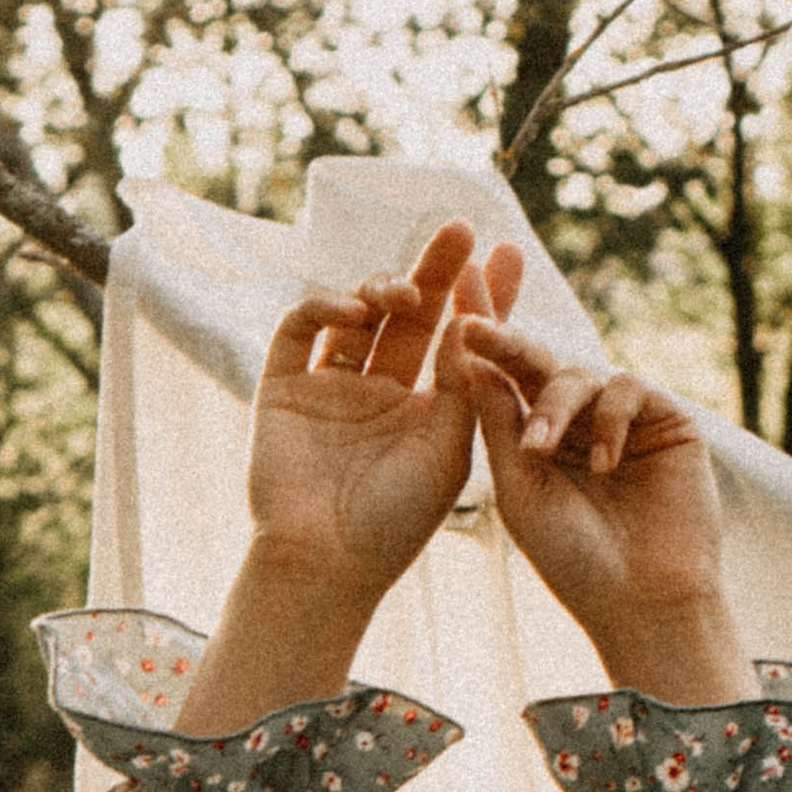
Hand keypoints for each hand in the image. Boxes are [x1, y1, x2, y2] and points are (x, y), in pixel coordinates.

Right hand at [181, 221, 521, 728]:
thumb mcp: (449, 446)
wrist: (327, 562)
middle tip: (460, 229)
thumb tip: (480, 314)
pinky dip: (325, 307)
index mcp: (423, 408)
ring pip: (357, 312)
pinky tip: (356, 311)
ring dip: (382, 288)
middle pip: (408, 313)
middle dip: (435, 269)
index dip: (479, 296)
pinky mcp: (283, 385)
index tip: (507, 251)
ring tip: (404, 293)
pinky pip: (301, 328)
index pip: (455, 337)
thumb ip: (464, 381)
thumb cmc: (397, 519)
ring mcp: (329, 385)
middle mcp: (377, 390)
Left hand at [445, 316, 753, 703]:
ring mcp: (623, 418)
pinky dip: (609, 418)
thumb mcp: (519, 489)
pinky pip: (627, 388)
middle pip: (538, 363)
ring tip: (543, 450)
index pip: (503, 379)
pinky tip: (604, 462)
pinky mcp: (666, 420)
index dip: (481, 343)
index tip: (450, 314)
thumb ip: (498, 423)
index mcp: (536, 439)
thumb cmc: (573, 559)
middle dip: (505, 342)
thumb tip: (468, 356)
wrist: (642, 600)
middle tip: (471, 329)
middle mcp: (578, 421)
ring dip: (555, 406)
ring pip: (579, 374)